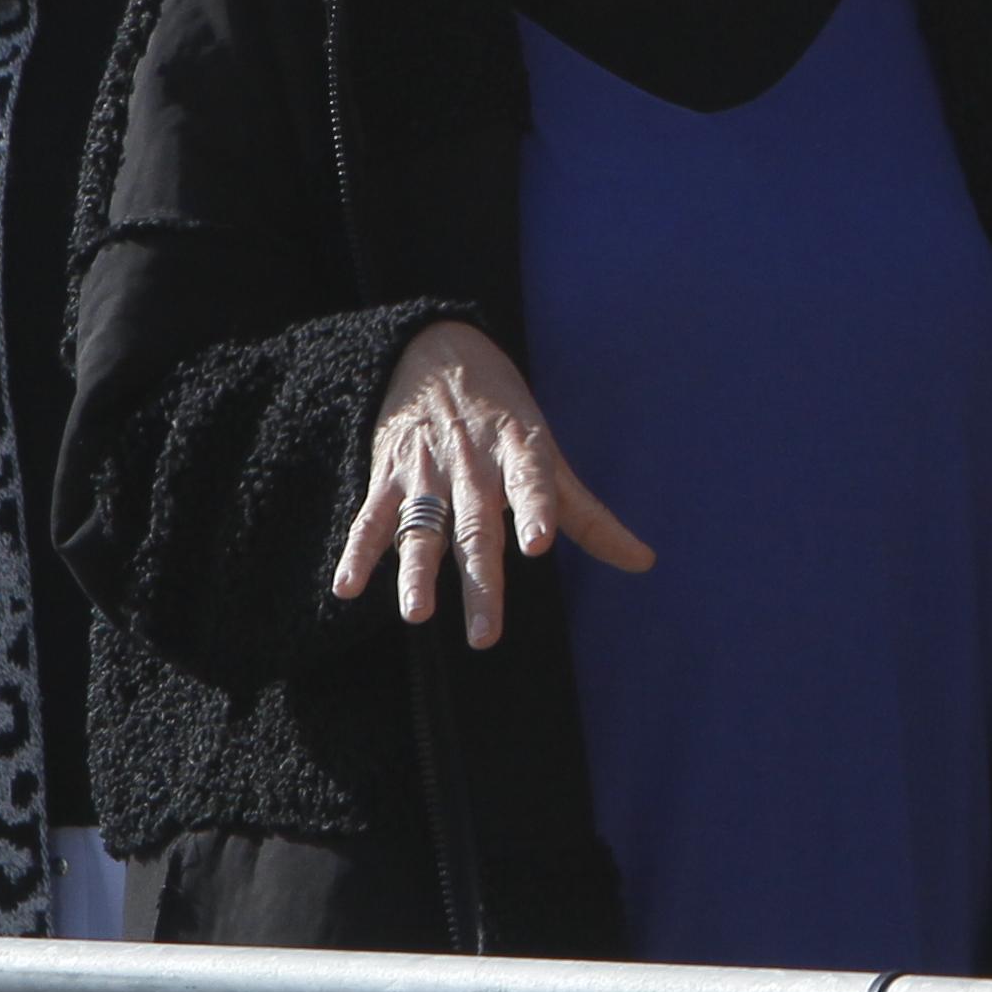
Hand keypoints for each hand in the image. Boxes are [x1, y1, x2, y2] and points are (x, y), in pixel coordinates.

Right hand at [333, 324, 654, 650]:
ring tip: (417, 614)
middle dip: (480, 580)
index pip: (531, 482)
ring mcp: (428, 472)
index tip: (537, 544)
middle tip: (485, 637)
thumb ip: (589, 516)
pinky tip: (347, 589)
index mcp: (520, 453)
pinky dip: (357, 552)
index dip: (534, 510)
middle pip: (476, 528)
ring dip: (415, 573)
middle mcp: (473, 465)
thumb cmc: (507, 419)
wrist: (438, 354)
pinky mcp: (388, 477)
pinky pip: (370, 518)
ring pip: (422, 528)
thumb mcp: (550, 455)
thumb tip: (645, 563)